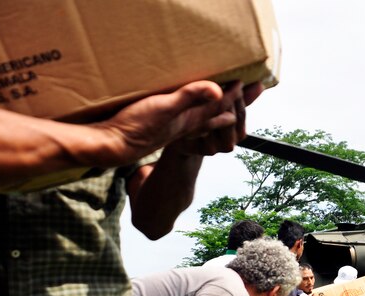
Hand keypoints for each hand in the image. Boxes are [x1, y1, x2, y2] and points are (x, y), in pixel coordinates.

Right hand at [92, 80, 262, 165]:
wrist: (114, 146)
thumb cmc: (136, 127)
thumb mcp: (164, 108)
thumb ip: (189, 98)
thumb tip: (217, 91)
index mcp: (191, 120)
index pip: (220, 105)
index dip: (234, 93)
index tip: (248, 80)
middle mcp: (188, 126)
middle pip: (219, 114)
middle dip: (234, 104)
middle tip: (249, 92)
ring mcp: (176, 129)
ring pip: (206, 119)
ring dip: (219, 110)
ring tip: (229, 103)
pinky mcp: (164, 129)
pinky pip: (190, 122)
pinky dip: (198, 114)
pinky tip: (192, 112)